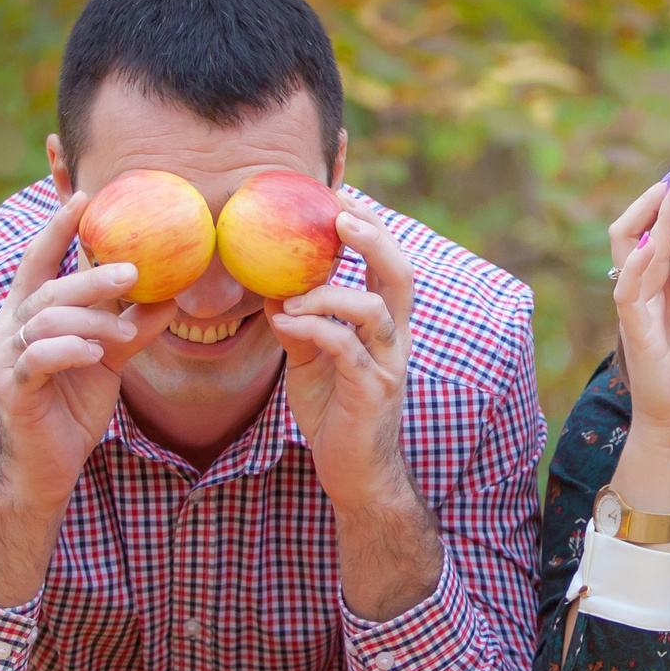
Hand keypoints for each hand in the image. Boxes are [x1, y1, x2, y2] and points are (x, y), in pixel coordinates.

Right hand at [0, 197, 178, 509]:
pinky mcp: (13, 389)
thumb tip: (173, 296)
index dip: (58, 228)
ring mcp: (7, 359)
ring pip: (45, 320)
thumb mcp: (108, 359)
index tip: (85, 197)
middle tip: (134, 271)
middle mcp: (9, 329)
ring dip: (90, 321)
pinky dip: (69, 351)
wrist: (45, 469)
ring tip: (120, 333)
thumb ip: (131, 326)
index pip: (39, 260)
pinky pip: (39, 359)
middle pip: (48, 289)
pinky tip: (94, 353)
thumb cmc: (71, 408)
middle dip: (91, 278)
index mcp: (27, 314)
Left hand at [270, 199, 415, 513]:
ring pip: (373, 308)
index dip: (371, 227)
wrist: (356, 476)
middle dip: (372, 237)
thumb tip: (269, 285)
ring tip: (290, 294)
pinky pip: (345, 347)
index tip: (339, 194)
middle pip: (400, 273)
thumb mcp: (310, 359)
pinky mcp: (371, 392)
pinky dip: (312, 328)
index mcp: (385, 327)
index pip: (387, 265)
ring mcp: (388, 365)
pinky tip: (283, 322)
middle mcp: (395, 340)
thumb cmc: (335, 413)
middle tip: (337, 213)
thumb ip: (300, 322)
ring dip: (327, 292)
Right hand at [607, 167, 669, 455]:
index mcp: (658, 291)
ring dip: (648, 217)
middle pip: (630, 232)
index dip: (664, 209)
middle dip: (648, 201)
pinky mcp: (633, 328)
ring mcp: (633, 308)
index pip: (654, 238)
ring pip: (626, 248)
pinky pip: (630, 286)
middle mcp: (640, 292)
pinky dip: (641, 259)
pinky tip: (656, 240)